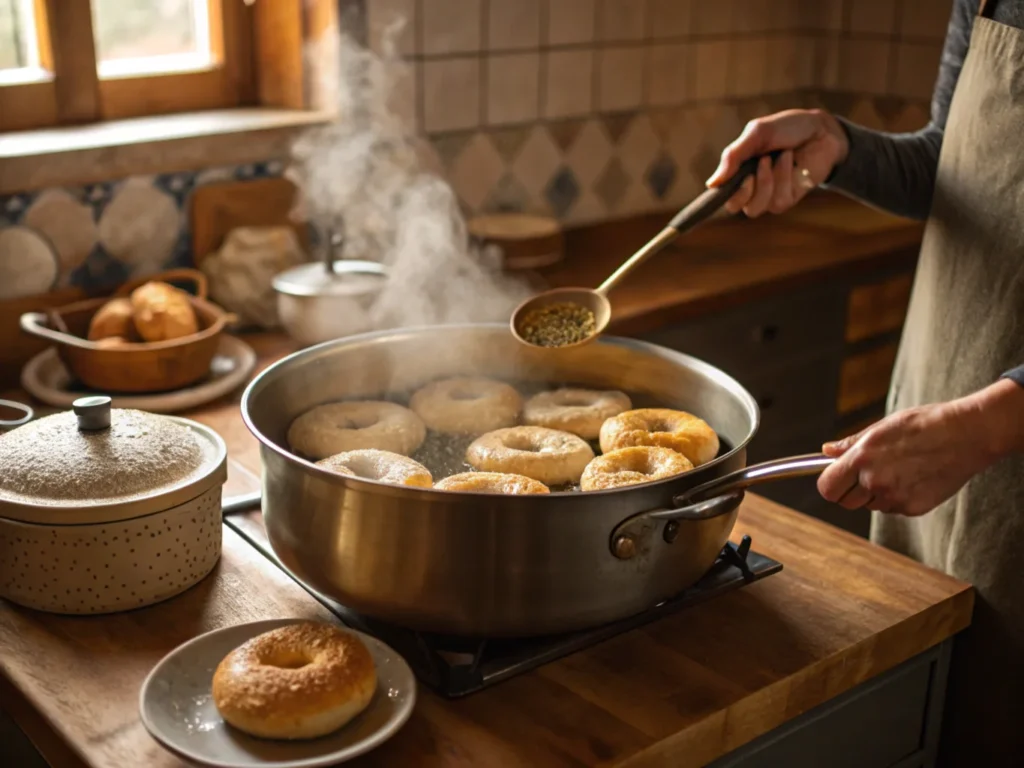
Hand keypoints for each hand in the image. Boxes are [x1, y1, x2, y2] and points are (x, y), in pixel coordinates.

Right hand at [706, 109, 849, 217]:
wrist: (820, 129)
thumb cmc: (786, 129)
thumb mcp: (756, 134)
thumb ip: (733, 156)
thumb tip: (712, 184)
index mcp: (738, 170)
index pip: (720, 194)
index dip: (716, 196)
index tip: (723, 183)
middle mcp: (751, 186)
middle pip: (734, 207)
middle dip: (742, 191)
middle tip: (750, 172)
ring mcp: (770, 195)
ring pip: (756, 207)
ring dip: (766, 180)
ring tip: (774, 157)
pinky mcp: (788, 199)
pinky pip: (778, 201)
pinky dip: (783, 177)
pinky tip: (789, 160)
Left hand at [817, 380, 1023, 515]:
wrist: (966, 435)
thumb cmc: (923, 425)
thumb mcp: (882, 428)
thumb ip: (851, 444)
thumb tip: (825, 451)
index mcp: (863, 458)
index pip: (827, 488)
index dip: (829, 485)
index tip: (836, 480)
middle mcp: (875, 481)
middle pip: (845, 502)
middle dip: (850, 492)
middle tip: (865, 475)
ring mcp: (895, 497)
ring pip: (870, 505)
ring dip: (876, 494)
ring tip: (898, 470)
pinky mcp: (914, 507)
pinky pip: (893, 508)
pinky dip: (898, 497)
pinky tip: (914, 478)